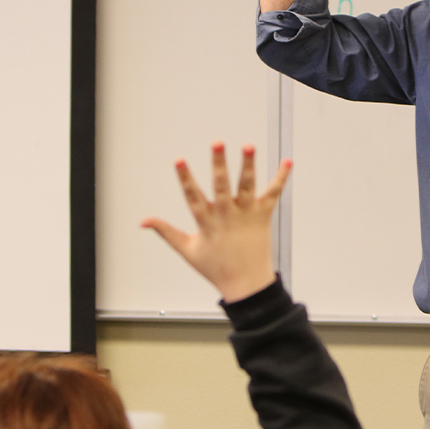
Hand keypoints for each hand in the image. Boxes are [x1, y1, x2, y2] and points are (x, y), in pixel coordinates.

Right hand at [142, 144, 291, 302]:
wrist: (247, 285)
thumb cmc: (216, 268)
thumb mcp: (187, 250)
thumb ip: (165, 231)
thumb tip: (142, 221)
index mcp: (206, 222)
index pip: (193, 196)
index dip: (185, 178)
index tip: (179, 159)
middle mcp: (227, 216)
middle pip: (222, 186)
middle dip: (219, 164)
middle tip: (217, 143)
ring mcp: (246, 215)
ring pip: (247, 186)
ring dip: (248, 165)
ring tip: (248, 145)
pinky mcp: (263, 216)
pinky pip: (273, 194)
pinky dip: (280, 178)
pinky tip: (287, 161)